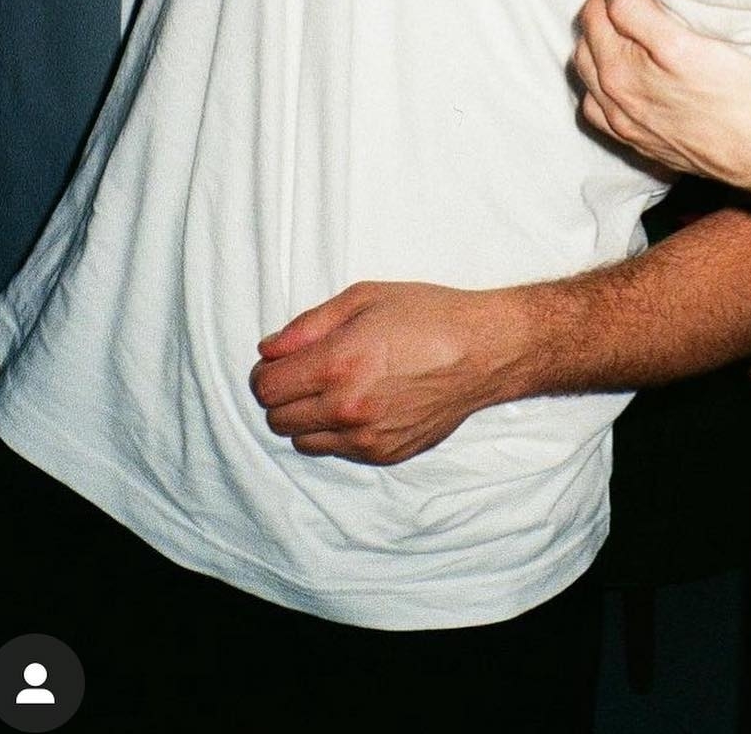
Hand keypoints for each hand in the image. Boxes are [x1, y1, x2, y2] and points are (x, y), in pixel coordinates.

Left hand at [250, 280, 531, 464]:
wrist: (484, 351)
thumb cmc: (427, 315)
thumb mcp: (364, 297)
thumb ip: (308, 325)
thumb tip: (269, 350)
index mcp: (337, 363)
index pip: (266, 387)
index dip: (267, 372)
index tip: (281, 361)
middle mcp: (347, 407)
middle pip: (276, 418)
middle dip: (283, 394)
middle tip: (307, 372)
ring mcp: (366, 437)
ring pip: (302, 440)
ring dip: (306, 417)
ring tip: (335, 389)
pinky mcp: (384, 454)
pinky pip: (336, 451)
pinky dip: (336, 431)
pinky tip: (361, 403)